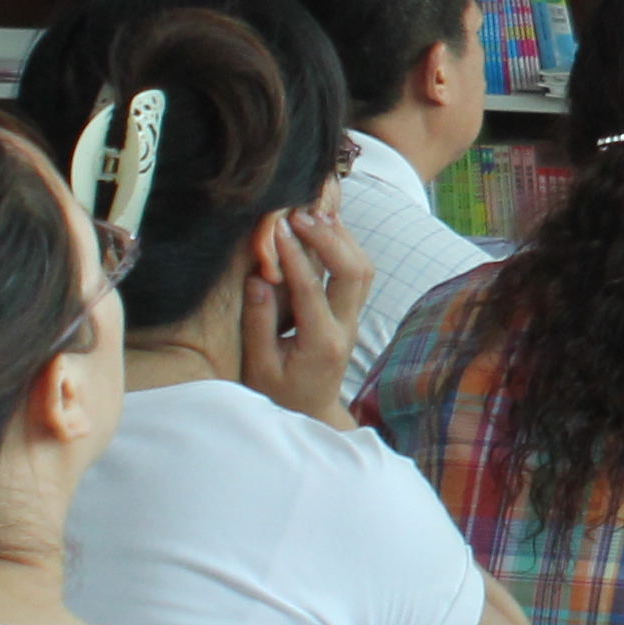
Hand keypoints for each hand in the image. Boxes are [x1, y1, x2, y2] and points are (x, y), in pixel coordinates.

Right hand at [242, 205, 371, 425]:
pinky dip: (346, 247)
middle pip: (354, 272)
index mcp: (321, 343)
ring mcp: (354, 319)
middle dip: (330, 239)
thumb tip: (259, 279)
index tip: (277, 229)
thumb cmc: (279, 392)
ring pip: (364, 269)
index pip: (312, 291)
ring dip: (343, 238)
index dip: (295, 257)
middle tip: (300, 214)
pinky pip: (359, 273)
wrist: (311, 411)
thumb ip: (259, 325)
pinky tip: (326, 230)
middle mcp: (346, 327)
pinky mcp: (352, 313)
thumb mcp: (259, 367)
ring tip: (315, 213)